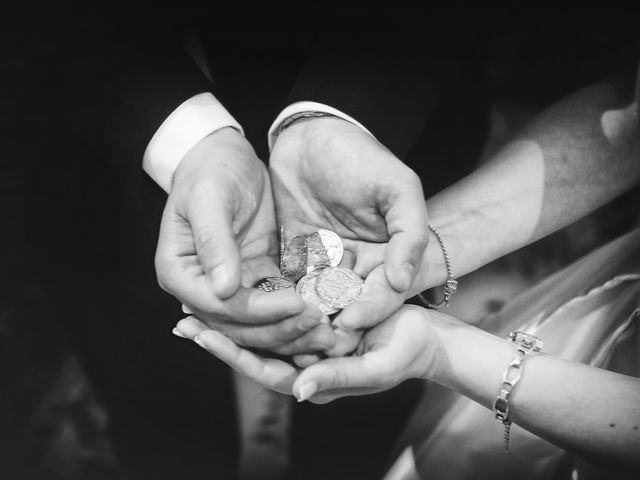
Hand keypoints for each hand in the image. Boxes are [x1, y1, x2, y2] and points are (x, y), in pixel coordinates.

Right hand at [155, 127, 335, 353]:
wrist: (225, 155)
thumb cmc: (210, 169)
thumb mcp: (209, 197)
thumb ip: (214, 242)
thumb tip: (223, 288)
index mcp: (179, 273)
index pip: (219, 307)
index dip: (258, 312)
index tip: (297, 305)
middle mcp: (202, 288)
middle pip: (240, 325)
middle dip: (280, 329)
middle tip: (321, 324)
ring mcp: (230, 286)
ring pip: (260, 322)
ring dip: (293, 329)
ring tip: (329, 329)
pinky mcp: (257, 276)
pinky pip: (278, 301)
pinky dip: (300, 310)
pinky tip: (329, 310)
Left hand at [173, 305, 446, 402]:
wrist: (429, 334)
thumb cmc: (408, 353)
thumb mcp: (377, 367)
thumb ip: (339, 378)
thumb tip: (296, 390)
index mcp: (312, 380)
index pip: (261, 370)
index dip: (229, 352)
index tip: (197, 333)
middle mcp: (303, 363)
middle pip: (252, 350)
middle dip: (218, 333)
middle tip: (181, 316)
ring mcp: (307, 341)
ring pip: (262, 329)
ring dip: (233, 314)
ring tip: (199, 296)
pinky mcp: (315, 317)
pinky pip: (280, 308)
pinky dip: (258, 297)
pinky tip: (238, 280)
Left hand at [269, 116, 428, 353]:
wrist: (313, 135)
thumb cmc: (362, 157)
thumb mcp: (398, 188)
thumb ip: (410, 233)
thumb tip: (403, 281)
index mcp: (387, 257)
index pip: (382, 293)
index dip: (370, 308)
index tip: (351, 322)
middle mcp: (357, 268)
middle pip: (350, 307)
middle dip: (334, 326)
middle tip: (318, 345)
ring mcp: (324, 266)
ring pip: (318, 302)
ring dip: (305, 320)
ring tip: (289, 335)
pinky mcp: (293, 259)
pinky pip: (287, 285)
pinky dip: (280, 299)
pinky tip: (266, 311)